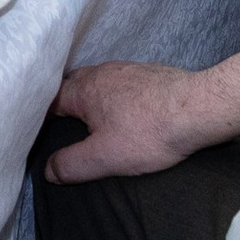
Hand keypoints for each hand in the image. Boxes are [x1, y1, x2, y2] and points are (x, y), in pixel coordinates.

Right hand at [45, 63, 222, 184]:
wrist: (198, 108)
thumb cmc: (149, 132)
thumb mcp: (105, 157)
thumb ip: (72, 164)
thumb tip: (48, 170)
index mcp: (84, 89)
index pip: (50, 99)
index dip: (43, 117)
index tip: (42, 133)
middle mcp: (100, 72)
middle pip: (73, 87)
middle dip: (66, 106)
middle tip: (66, 129)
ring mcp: (126, 69)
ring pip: (98, 83)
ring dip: (92, 100)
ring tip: (95, 121)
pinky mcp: (147, 73)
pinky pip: (121, 83)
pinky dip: (116, 97)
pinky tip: (127, 113)